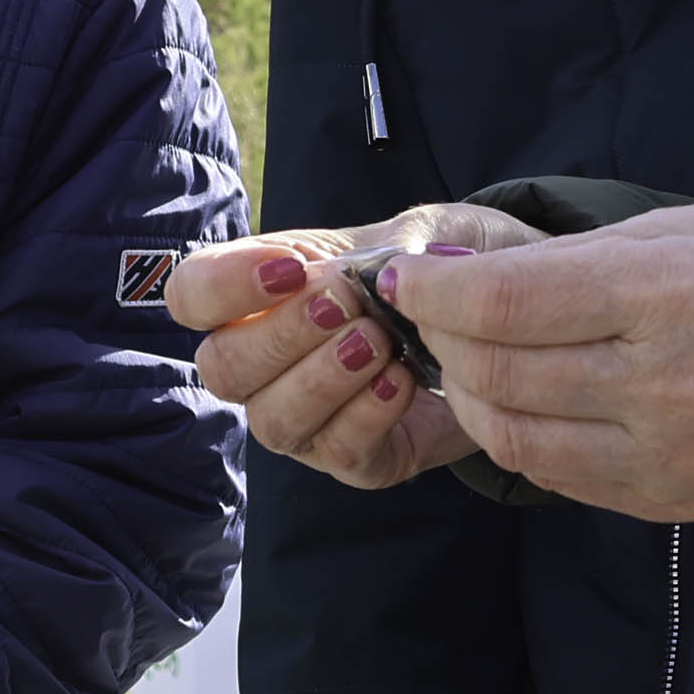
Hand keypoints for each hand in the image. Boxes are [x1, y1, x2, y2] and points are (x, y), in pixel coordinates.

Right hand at [166, 208, 541, 488]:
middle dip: (282, 335)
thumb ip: (386, 246)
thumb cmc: (438, 271)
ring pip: (272, 421)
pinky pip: (338, 451)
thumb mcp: (418, 235)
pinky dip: (368, 413)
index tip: (290, 270)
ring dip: (322, 379)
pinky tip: (403, 381)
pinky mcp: (356, 459)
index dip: (223, 286)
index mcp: (260, 295)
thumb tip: (364, 275)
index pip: (192, 296)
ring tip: (379, 343)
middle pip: (222, 368)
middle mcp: (267, 365)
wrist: (501, 322)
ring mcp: (305, 419)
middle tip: (347, 304)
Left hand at [383, 202, 693, 521]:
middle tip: (435, 311)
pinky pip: (563, 476)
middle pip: (500, 375)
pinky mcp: (678, 500)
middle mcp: (670, 386)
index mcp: (671, 296)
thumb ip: (567, 263)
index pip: (506, 305)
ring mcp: (675, 455)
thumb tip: (456, 276)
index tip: (407, 277)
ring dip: (473, 395)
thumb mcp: (674, 229)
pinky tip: (526, 400)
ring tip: (471, 357)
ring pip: (517, 439)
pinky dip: (525, 436)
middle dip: (444, 338)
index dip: (435, 292)